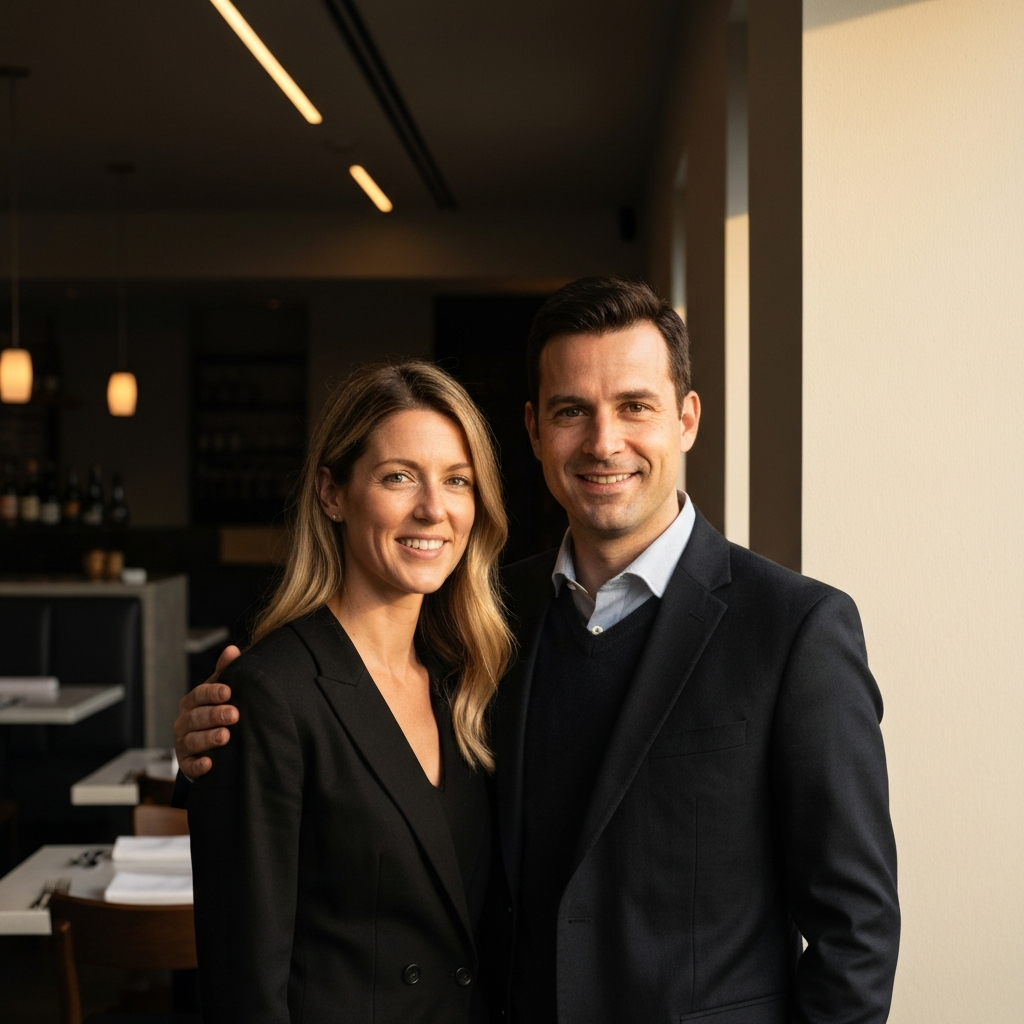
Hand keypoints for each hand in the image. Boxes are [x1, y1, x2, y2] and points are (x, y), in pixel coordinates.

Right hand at [174, 645, 241, 779]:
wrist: (208, 746)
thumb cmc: (215, 712)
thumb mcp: (220, 692)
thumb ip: (225, 672)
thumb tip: (232, 650)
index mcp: (192, 702)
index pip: (199, 694)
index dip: (213, 693)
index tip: (228, 692)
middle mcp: (184, 722)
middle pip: (196, 717)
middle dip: (215, 715)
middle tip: (234, 714)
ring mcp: (183, 743)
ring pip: (192, 740)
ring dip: (208, 738)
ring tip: (225, 736)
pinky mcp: (186, 764)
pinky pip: (189, 765)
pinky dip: (198, 765)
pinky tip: (209, 764)